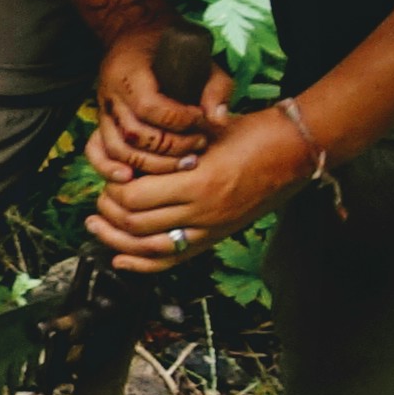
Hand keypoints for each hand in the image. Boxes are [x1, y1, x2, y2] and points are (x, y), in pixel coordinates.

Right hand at [83, 29, 225, 189]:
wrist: (135, 33)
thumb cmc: (172, 46)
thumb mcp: (201, 57)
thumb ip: (216, 87)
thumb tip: (218, 121)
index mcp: (130, 72)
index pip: (150, 107)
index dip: (178, 121)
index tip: (201, 120)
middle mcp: (111, 94)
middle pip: (135, 134)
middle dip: (171, 148)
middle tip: (199, 146)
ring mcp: (103, 110)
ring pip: (118, 148)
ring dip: (152, 164)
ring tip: (182, 163)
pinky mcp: (102, 123)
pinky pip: (98, 151)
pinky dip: (109, 168)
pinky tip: (130, 178)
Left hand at [91, 108, 309, 270]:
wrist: (296, 152)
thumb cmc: (254, 133)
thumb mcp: (208, 130)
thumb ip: (172, 146)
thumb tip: (130, 157)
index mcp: (198, 182)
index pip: (134, 197)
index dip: (112, 189)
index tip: (109, 177)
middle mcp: (203, 212)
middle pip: (135, 224)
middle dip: (108, 212)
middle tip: (100, 198)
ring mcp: (210, 229)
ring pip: (148, 248)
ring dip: (115, 239)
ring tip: (97, 225)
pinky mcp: (215, 238)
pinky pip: (173, 260)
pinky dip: (142, 263)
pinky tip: (120, 258)